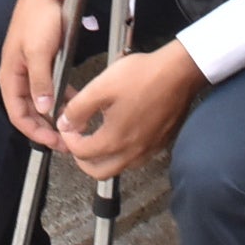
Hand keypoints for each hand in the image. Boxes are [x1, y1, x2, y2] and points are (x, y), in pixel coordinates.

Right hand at [0, 0, 71, 147]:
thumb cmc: (38, 19)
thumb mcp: (39, 52)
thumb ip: (41, 81)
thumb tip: (43, 109)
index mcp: (10, 77)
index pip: (18, 115)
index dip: (35, 132)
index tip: (53, 142)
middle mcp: (18, 77)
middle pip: (28, 113)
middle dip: (46, 129)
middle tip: (66, 141)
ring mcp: (30, 71)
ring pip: (40, 103)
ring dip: (54, 116)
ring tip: (72, 126)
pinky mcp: (42, 64)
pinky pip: (49, 89)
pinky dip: (60, 99)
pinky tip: (74, 103)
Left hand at [57, 42, 204, 179]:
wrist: (179, 72)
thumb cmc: (143, 76)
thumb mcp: (101, 86)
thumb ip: (79, 109)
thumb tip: (65, 124)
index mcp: (114, 140)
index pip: (81, 153)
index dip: (68, 138)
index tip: (67, 124)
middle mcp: (132, 152)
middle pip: (99, 172)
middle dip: (83, 159)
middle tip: (79, 141)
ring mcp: (149, 150)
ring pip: (119, 167)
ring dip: (103, 158)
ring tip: (98, 136)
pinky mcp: (160, 143)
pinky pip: (137, 158)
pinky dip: (123, 153)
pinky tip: (122, 132)